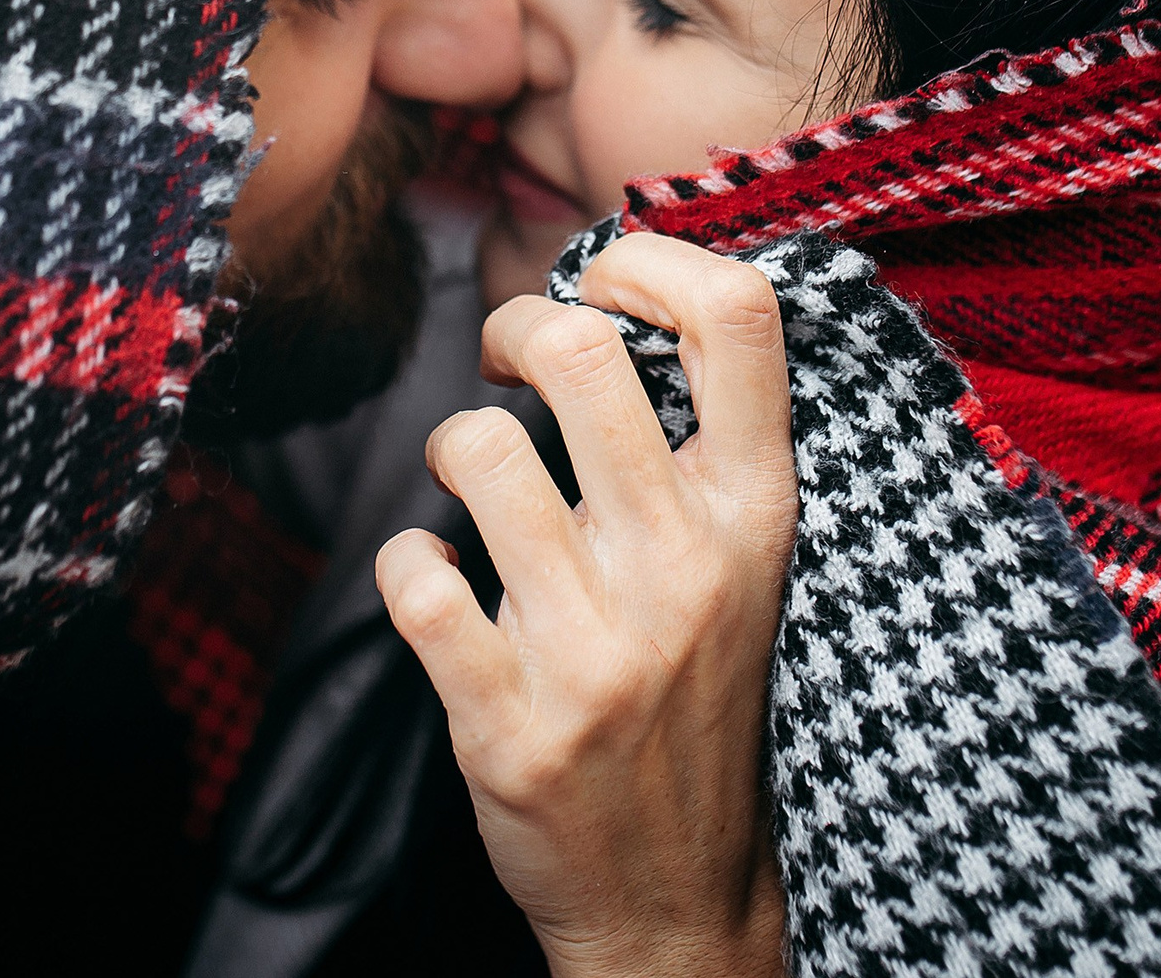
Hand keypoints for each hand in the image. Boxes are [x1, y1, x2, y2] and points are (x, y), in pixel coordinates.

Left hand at [376, 233, 796, 977]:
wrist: (676, 900)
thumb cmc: (698, 697)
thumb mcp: (745, 568)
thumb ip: (702, 449)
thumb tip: (616, 299)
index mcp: (757, 516)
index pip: (740, 316)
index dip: (649, 259)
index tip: (600, 286)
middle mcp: (687, 567)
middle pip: (578, 350)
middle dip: (513, 326)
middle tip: (505, 362)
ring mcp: (598, 647)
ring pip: (478, 448)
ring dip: (451, 446)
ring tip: (470, 485)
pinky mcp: (509, 718)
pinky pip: (411, 573)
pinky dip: (403, 561)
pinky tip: (436, 584)